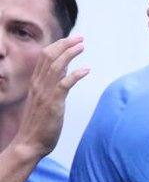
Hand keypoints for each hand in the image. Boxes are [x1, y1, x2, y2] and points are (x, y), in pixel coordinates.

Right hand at [14, 36, 88, 157]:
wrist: (29, 143)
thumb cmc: (39, 123)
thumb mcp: (44, 99)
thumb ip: (52, 84)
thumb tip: (64, 70)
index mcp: (35, 83)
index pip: (44, 57)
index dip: (58, 45)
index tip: (72, 39)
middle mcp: (38, 85)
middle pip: (49, 57)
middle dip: (65, 44)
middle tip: (80, 38)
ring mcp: (45, 94)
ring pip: (55, 67)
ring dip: (69, 54)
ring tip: (82, 46)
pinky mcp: (53, 104)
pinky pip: (64, 85)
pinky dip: (75, 75)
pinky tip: (86, 70)